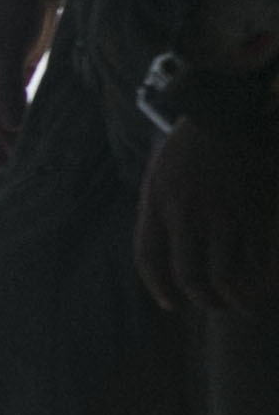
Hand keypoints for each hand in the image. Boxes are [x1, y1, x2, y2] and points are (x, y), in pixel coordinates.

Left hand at [135, 112, 278, 312]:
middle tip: (213, 304)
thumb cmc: (196, 139)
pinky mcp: (258, 213)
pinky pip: (260, 260)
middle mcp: (187, 213)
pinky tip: (265, 287)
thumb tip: (165, 244)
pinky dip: (263, 281)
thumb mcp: (161, 169)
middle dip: (201, 298)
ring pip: (225, 277)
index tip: (170, 303)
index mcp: (158, 201)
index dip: (158, 288)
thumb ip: (159, 205)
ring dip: (233, 298)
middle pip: (188, 275)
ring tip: (243, 304)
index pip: (149, 258)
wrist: (233, 110)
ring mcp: (224, 215)